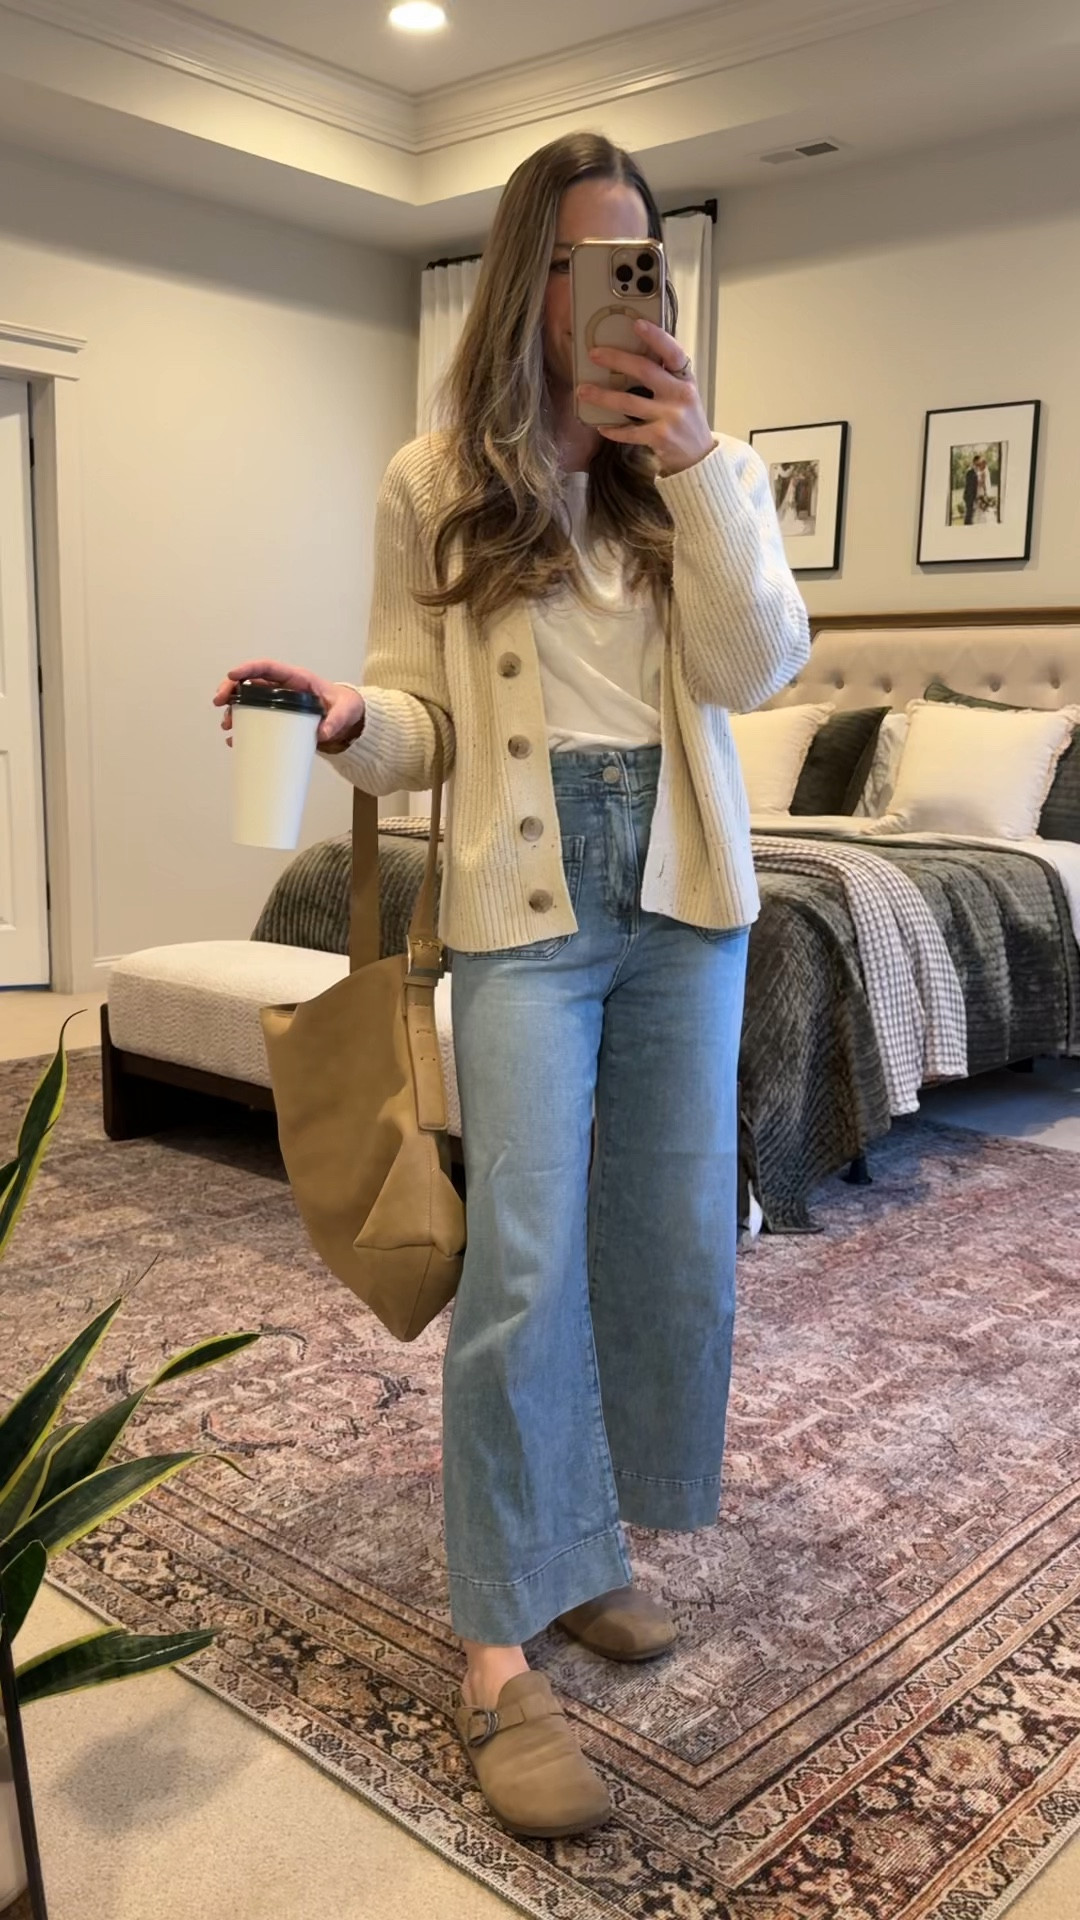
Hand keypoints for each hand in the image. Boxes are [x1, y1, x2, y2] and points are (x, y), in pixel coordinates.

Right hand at [212, 660, 364, 749]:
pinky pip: (255, 719)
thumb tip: (323, 733)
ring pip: (248, 701)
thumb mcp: (345, 711)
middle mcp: (283, 688)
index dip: (248, 669)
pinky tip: (234, 740)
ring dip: (233, 710)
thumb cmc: (345, 707)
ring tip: (226, 725)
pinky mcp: (277, 718)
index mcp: (296, 679)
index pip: (267, 668)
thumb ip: (336, 720)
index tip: (233, 675)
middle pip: (250, 683)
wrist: (347, 720)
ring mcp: (278, 703)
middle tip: (218, 702)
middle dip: (231, 689)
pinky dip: (243, 728)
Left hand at [577, 318, 715, 475]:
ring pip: (629, 402)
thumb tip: (632, 357)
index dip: (656, 336)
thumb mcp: (683, 392)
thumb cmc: (685, 419)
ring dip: (602, 396)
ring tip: (583, 390)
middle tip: (594, 354)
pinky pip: (629, 431)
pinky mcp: (659, 437)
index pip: (673, 352)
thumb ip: (666, 376)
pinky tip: (601, 426)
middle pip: (645, 371)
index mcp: (685, 379)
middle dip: (616, 360)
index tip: (637, 324)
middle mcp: (680, 395)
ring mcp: (670, 417)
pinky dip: (613, 429)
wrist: (698, 455)